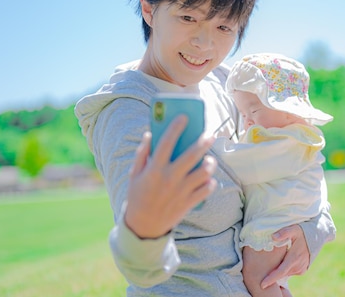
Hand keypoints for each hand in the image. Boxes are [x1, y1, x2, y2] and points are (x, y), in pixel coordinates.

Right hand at [124, 115, 216, 238]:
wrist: (144, 226)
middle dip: (203, 142)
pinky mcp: (189, 202)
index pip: (166, 142)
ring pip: (204, 172)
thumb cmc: (138, 196)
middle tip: (209, 134)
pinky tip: (208, 179)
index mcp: (154, 169)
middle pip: (192, 155)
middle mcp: (169, 178)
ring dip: (210, 163)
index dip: (175, 127)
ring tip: (209, 159)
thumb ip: (142, 153)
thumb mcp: (134, 175)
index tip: (184, 117)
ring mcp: (181, 191)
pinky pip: (206, 189)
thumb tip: (150, 133)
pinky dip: (210, 182)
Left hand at [260, 224, 309, 288]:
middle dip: (272, 274)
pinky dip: (285, 269)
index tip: (262, 285)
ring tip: (273, 262)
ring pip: (285, 273)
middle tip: (262, 271)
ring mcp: (300, 269)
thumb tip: (273, 237)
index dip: (271, 278)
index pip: (281, 271)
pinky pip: (290, 272)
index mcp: (294, 257)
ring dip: (279, 270)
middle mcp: (298, 266)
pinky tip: (283, 260)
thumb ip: (284, 232)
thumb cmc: (302, 231)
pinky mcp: (302, 270)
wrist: (316, 236)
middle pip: (281, 273)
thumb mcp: (294, 229)